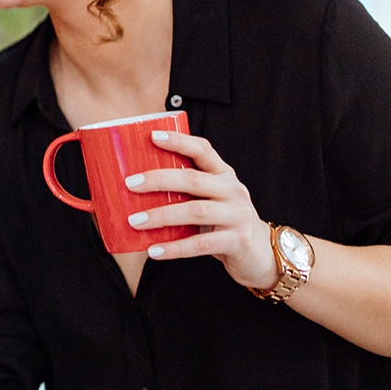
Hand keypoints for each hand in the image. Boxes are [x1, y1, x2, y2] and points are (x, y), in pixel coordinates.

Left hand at [124, 128, 279, 292]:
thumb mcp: (210, 200)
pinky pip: (200, 244)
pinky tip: (154, 250)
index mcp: (224, 175)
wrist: (259, 253)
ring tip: (135, 221)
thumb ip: (185, 192)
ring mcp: (237, 215)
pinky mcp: (236, 241)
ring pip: (196, 211)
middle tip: (131, 184)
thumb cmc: (223, 222)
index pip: (203, 150)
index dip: (179, 141)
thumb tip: (133, 193)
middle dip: (160, 180)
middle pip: (194, 180)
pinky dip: (174, 248)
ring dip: (161, 215)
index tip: (153, 136)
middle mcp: (233, 191)